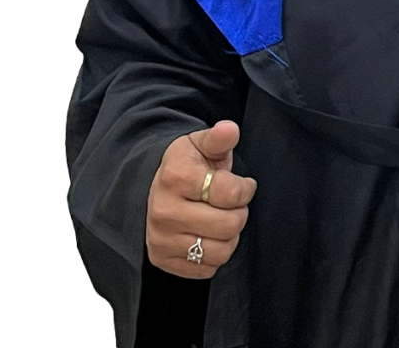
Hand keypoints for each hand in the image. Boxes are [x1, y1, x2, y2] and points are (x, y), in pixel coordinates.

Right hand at [146, 120, 256, 277]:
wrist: (153, 188)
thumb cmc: (186, 165)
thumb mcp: (201, 144)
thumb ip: (219, 138)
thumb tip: (229, 130)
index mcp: (175, 176)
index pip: (230, 192)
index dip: (245, 188)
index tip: (242, 184)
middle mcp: (164, 210)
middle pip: (229, 224)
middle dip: (239, 212)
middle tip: (232, 204)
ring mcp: (161, 239)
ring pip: (221, 251)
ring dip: (230, 236)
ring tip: (222, 219)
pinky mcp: (163, 260)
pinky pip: (207, 269)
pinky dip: (214, 254)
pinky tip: (208, 235)